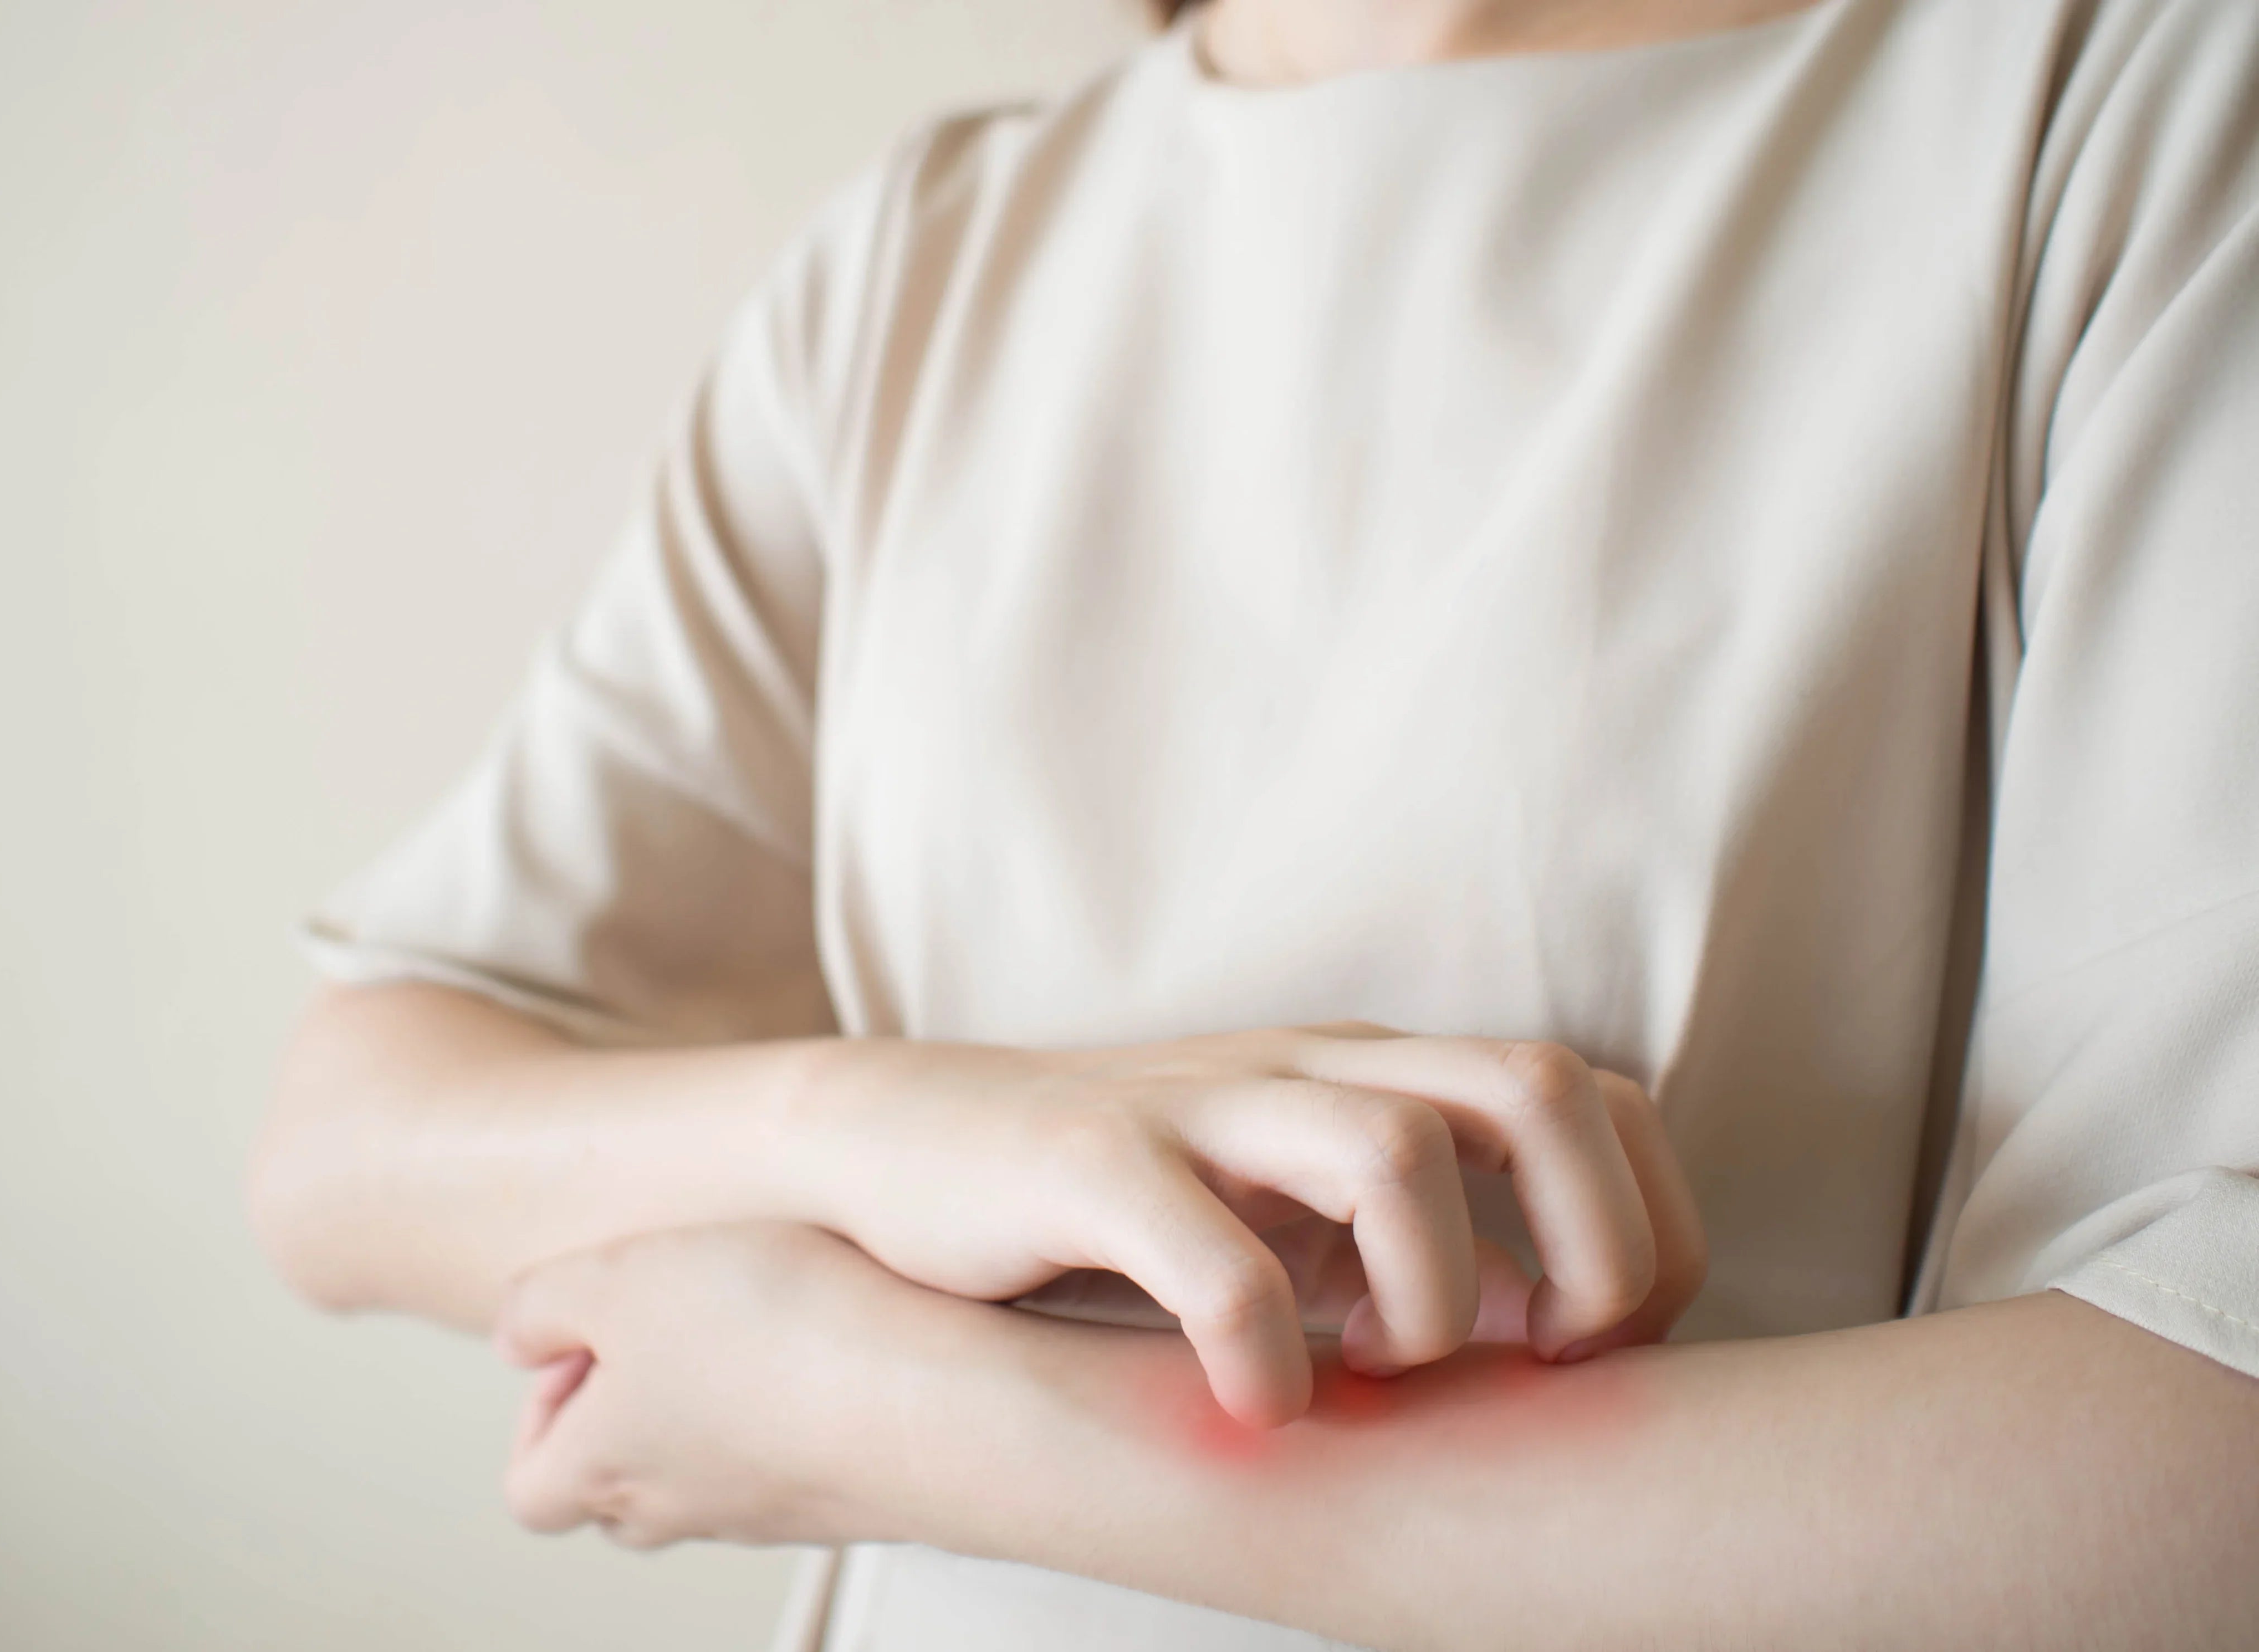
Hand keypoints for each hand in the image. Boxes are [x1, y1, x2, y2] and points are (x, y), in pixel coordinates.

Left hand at [493, 1223, 925, 1549]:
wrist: (936, 1398)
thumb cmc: (777, 1337)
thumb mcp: (618, 1277)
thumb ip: (541, 1306)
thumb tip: (517, 1338)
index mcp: (606, 1470)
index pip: (532, 1490)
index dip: (543, 1412)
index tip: (592, 1334)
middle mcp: (686, 1507)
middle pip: (622, 1486)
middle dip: (632, 1405)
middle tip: (674, 1321)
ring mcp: (776, 1509)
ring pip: (716, 1467)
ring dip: (725, 1396)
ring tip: (764, 1313)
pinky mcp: (858, 1490)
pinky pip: (804, 1452)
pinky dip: (805, 1400)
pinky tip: (836, 1332)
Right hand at [790, 1024, 1705, 1426]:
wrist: (903, 1145)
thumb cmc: (1122, 1201)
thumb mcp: (1292, 1218)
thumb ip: (1418, 1251)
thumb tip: (1554, 1329)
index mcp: (1372, 1073)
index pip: (1594, 1097)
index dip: (1647, 1222)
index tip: (1594, 1345)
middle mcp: (1310, 1069)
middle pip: (1539, 1086)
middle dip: (1598, 1240)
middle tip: (1543, 1356)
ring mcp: (1202, 1107)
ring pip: (1397, 1151)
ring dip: (1431, 1296)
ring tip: (1375, 1367)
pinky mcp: (1091, 1162)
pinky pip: (1216, 1257)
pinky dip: (1263, 1352)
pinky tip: (1255, 1405)